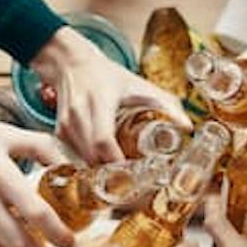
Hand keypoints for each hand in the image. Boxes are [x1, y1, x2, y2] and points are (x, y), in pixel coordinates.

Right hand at [32, 29, 186, 163]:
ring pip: (82, 160)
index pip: (103, 140)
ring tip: (120, 178)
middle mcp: (78, 113)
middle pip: (92, 156)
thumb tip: (188, 127)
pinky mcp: (59, 131)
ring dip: (100, 171)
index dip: (116, 161)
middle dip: (111, 174)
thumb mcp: (138, 85)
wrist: (70, 63)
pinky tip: (103, 166)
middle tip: (132, 184)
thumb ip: (165, 104)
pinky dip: (89, 164)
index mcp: (99, 100)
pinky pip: (74, 156)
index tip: (132, 174)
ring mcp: (65, 123)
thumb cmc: (106, 75)